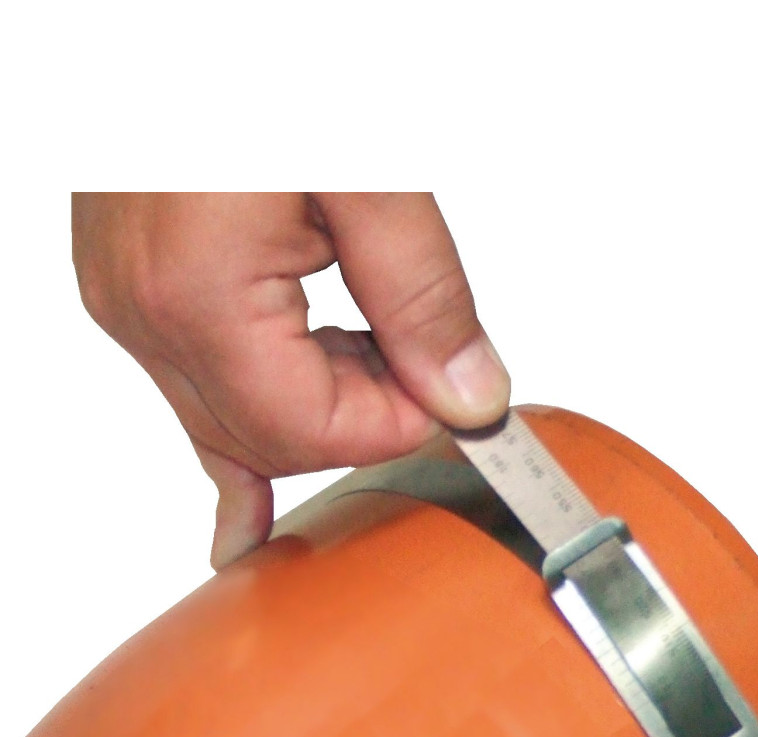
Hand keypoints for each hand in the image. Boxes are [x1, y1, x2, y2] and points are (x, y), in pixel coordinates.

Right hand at [71, 193, 509, 567]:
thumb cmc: (251, 34)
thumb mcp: (371, 164)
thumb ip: (424, 295)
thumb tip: (469, 396)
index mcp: (195, 294)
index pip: (313, 431)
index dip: (399, 422)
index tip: (459, 390)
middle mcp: (143, 312)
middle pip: (273, 439)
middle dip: (363, 416)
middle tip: (432, 362)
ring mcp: (128, 300)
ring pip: (234, 420)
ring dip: (318, 403)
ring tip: (374, 343)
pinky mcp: (135, 281)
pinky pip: (191, 390)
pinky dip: (238, 433)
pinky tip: (243, 509)